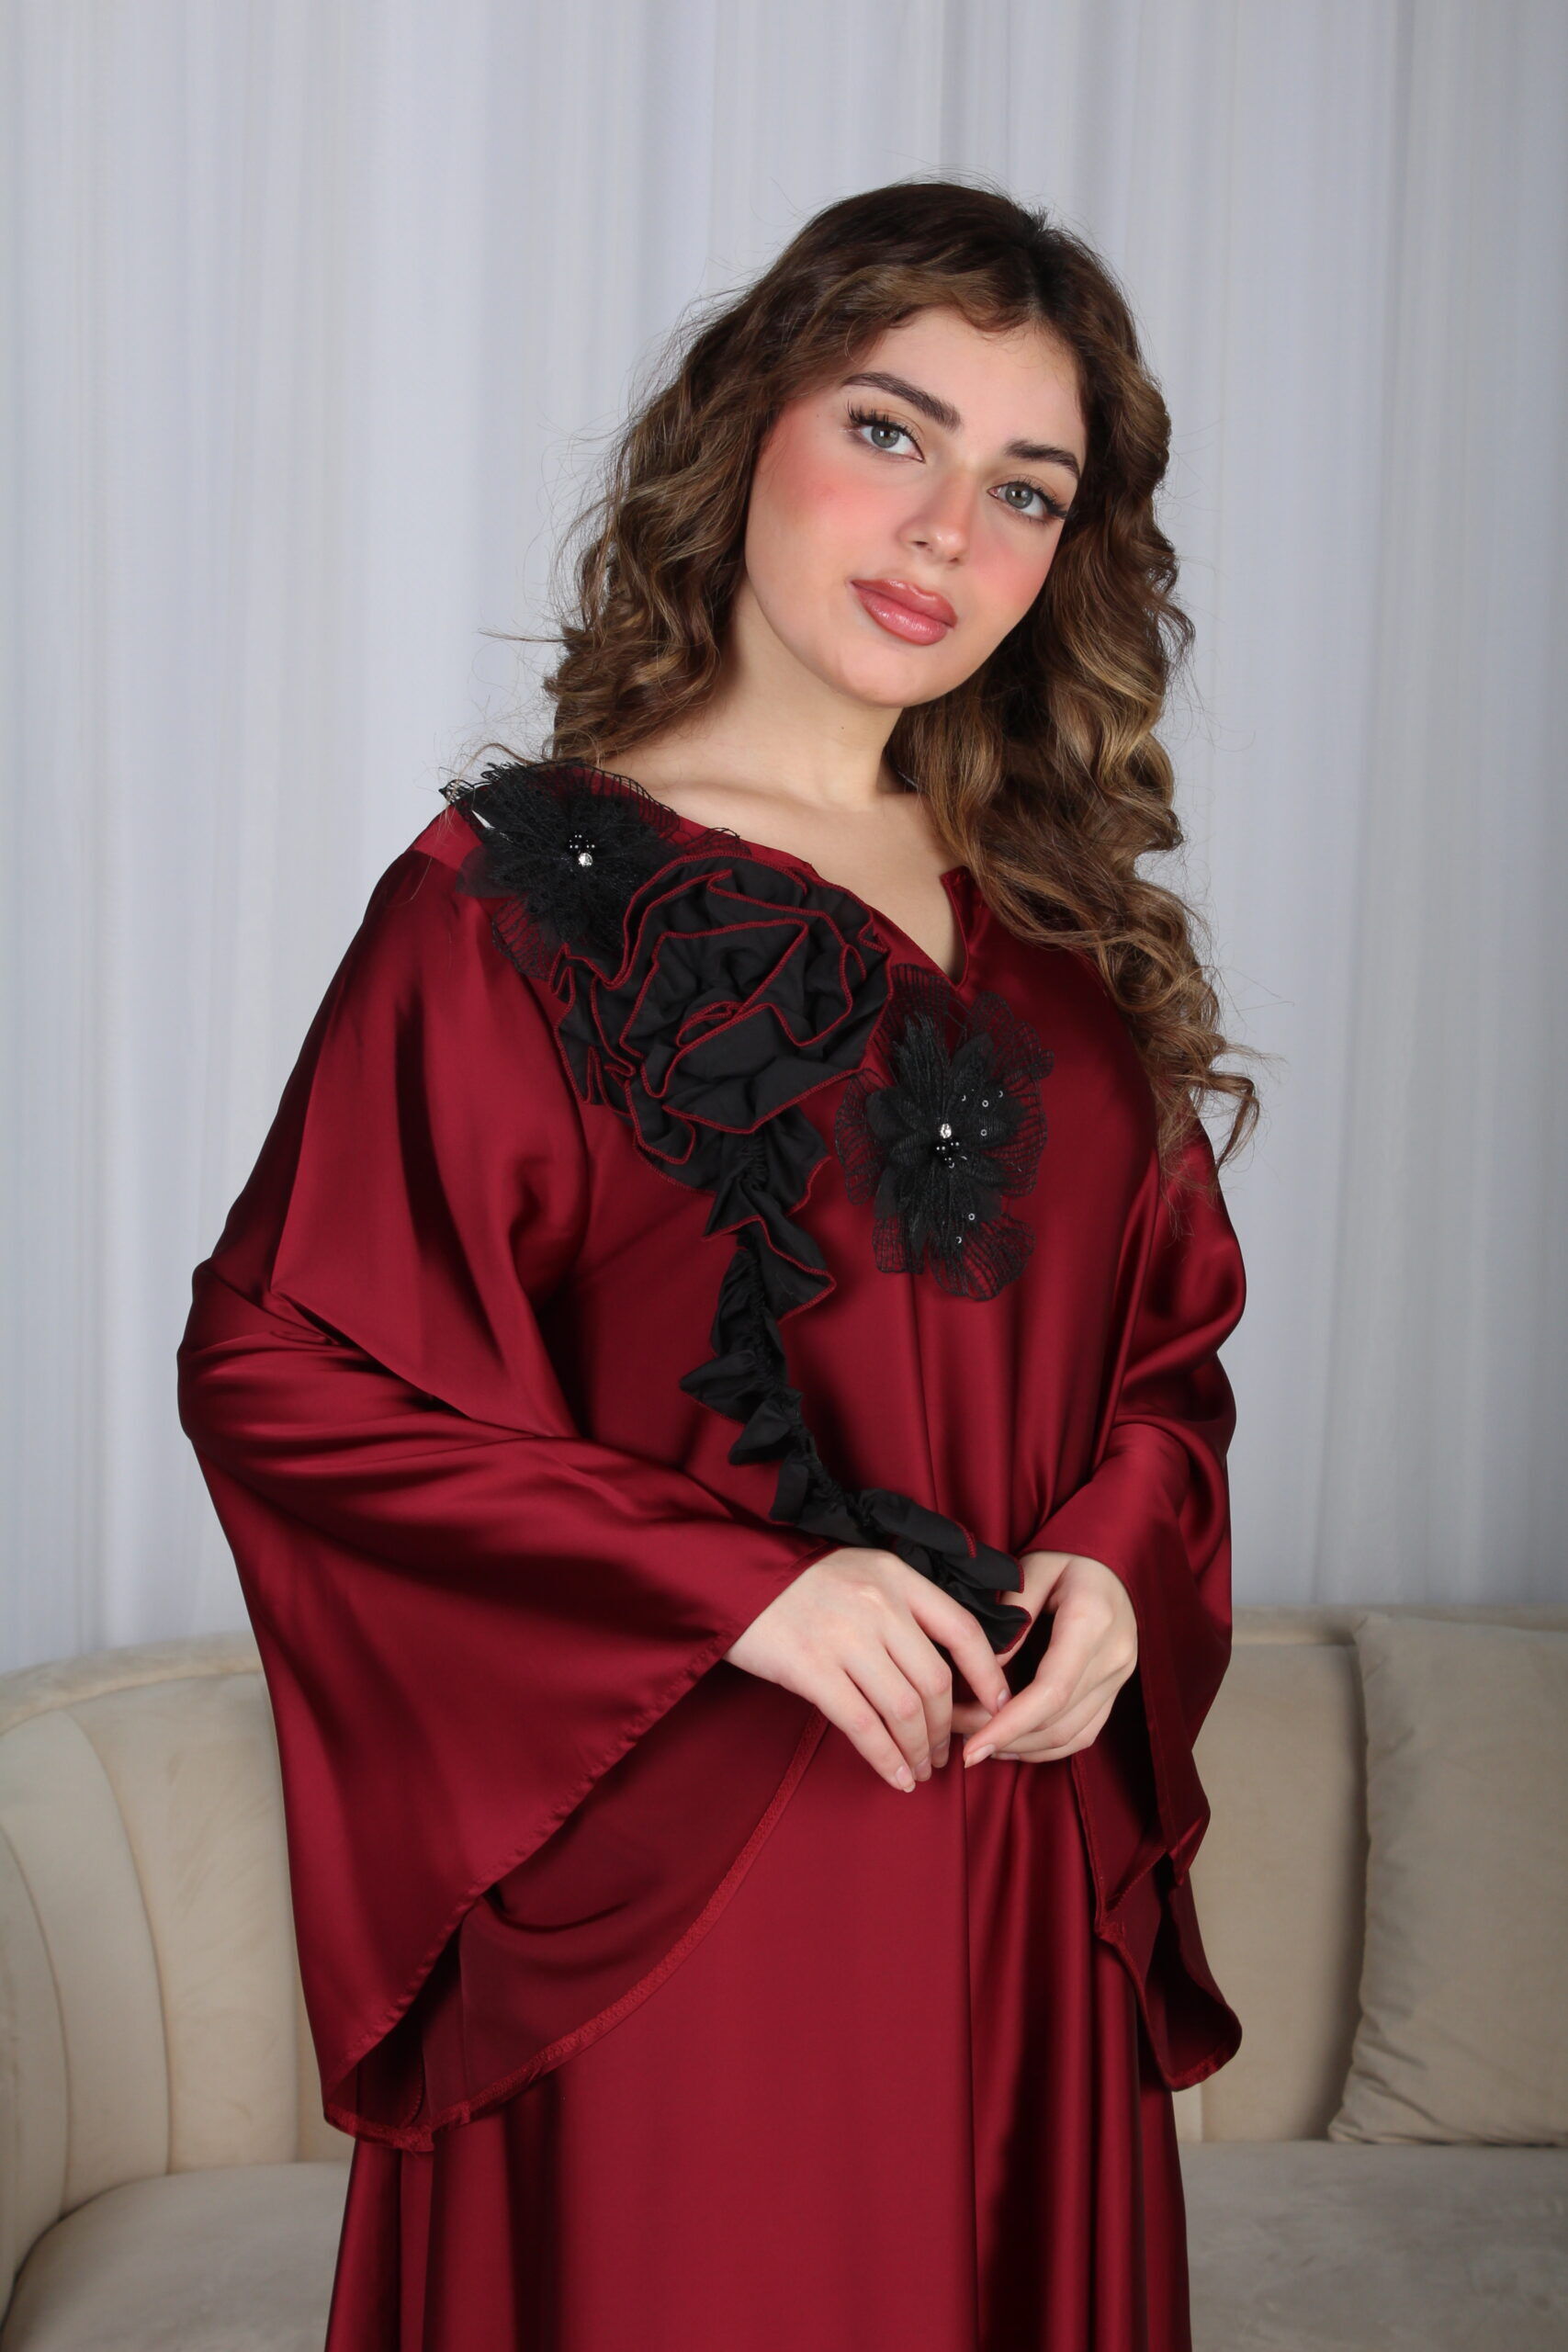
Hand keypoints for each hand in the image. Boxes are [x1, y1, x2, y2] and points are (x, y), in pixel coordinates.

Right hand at [723, 1547, 1013, 1793]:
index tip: (999, 1707)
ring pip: (904, 1709)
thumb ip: (902, 1606)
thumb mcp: (860, 1572)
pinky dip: (886, 1758)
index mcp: (897, 1577)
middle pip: (935, 1681)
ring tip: (921, 1769)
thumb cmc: (797, 1581)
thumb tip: (944, 1665)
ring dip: (920, 1750)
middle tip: (946, 1753)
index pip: (963, 1629)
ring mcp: (844, 1636)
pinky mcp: (810, 1668)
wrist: (729, 1575)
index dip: (989, 1675)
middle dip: (948, 1728)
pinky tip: (896, 1777)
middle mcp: (878, 1604)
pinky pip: (862, 1725)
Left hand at [949, 1551, 1136, 1765]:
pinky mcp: (1116, 1688)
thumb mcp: (1033, 1570)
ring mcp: (1119, 1677)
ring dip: (1023, 1748)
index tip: (971, 1749)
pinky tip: (1013, 1744)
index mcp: (1091, 1622)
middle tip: (959, 1743)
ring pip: (1071, 1736)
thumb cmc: (1067, 1556)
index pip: (1050, 1691)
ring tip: (979, 1745)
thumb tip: (984, 1673)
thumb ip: (1012, 1618)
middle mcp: (1113, 1657)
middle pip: (1057, 1721)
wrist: (1112, 1558)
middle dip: (1004, 1739)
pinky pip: (1084, 1733)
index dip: (1008, 1725)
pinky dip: (1046, 1746)